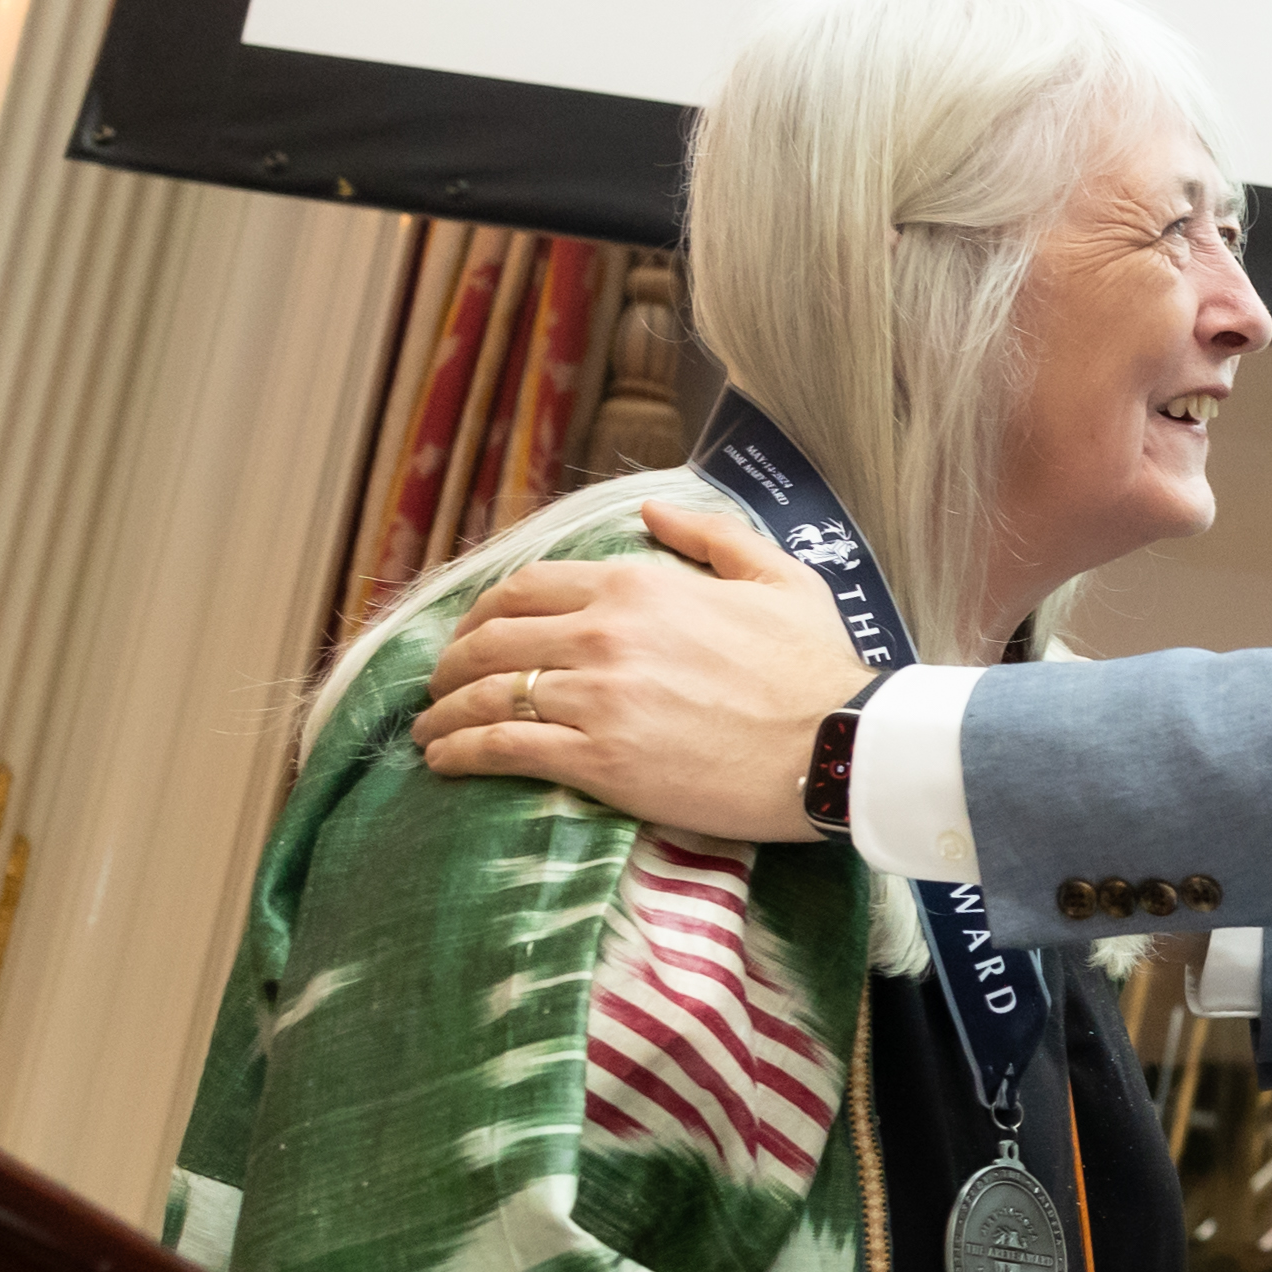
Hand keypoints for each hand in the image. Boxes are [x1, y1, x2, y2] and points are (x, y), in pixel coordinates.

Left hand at [409, 499, 870, 837]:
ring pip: (485, 694)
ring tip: (430, 731)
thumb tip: (652, 509)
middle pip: (490, 639)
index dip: (484, 612)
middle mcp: (606, 633)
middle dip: (451, 662)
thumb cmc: (817, 668)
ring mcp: (598, 698)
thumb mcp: (777, 577)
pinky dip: (460, 752)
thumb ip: (709, 536)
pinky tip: (445, 762)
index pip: (527, 586)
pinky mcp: (600, 761)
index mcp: (639, 584)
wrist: (840, 746)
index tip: (473, 635)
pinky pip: (503, 748)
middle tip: (441, 685)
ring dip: (443, 712)